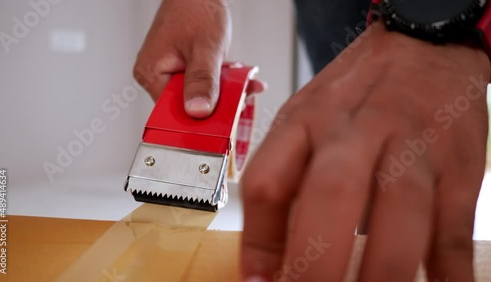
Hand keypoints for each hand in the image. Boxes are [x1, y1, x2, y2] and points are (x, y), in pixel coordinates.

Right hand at [134, 0, 264, 117]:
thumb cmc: (195, 8)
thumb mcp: (205, 47)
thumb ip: (203, 80)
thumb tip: (198, 110)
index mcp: (151, 73)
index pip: (172, 111)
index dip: (199, 119)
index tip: (223, 122)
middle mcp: (157, 76)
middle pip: (188, 105)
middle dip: (218, 104)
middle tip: (241, 97)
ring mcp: (170, 73)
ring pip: (199, 96)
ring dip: (224, 93)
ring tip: (245, 85)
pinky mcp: (183, 70)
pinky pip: (203, 85)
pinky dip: (221, 83)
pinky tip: (239, 79)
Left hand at [240, 23, 489, 280]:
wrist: (420, 47)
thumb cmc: (351, 95)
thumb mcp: (302, 120)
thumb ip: (283, 182)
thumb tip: (266, 263)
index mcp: (305, 121)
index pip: (268, 182)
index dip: (258, 243)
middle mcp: (356, 131)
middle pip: (333, 193)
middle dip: (317, 262)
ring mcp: (412, 146)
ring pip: (401, 212)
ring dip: (381, 272)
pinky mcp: (458, 166)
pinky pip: (452, 227)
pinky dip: (445, 272)